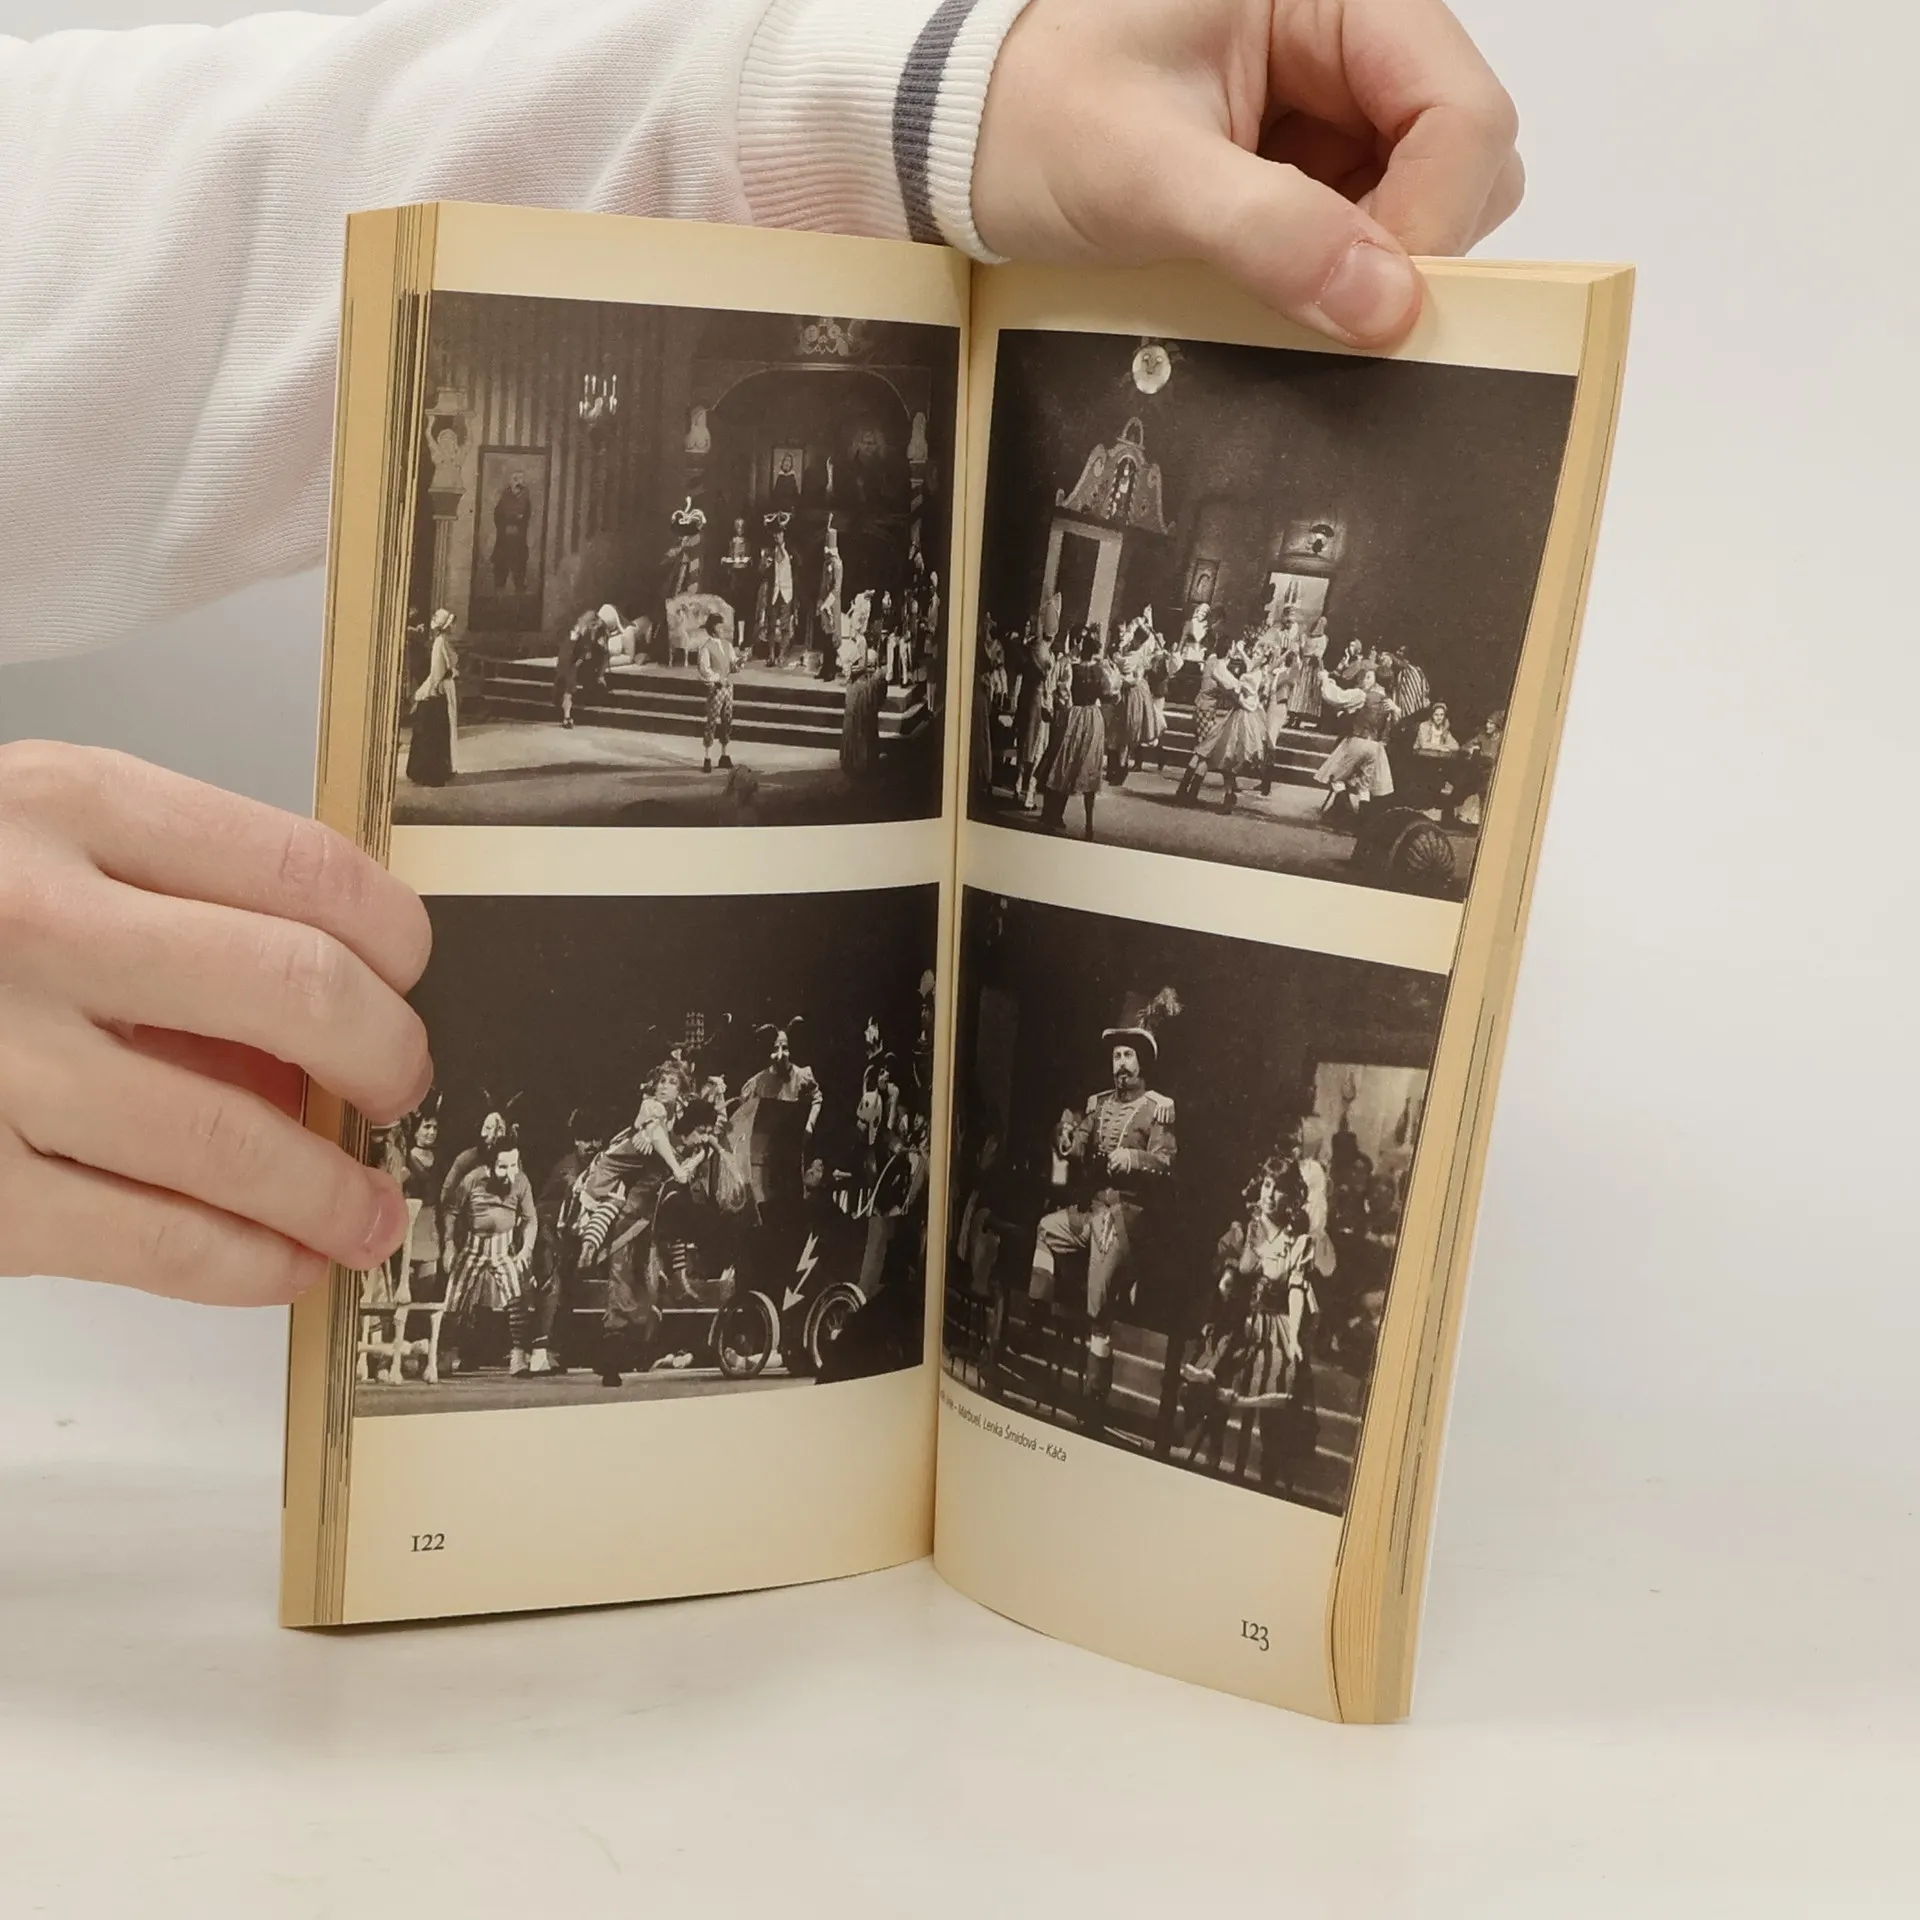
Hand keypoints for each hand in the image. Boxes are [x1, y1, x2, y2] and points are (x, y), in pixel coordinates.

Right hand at [0, 744, 432, 1304]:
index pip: (304, 868)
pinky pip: (155, 1242)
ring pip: (234, 1138)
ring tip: (372, 1208)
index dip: (397, 937)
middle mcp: (31, 925)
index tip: (413, 972)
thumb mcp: (31, 836)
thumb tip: (336, 995)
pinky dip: (251, 1262)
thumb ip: (171, 892)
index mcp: (65, 808)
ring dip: (337, 1188)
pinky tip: (290, 1259)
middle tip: (401, 1084)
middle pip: (298, 993)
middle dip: (389, 1054)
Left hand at [975, 0, 1521, 347]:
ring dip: (1372, 262)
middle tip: (1326, 302)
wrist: (965, 138)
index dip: (1437, 214)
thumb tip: (1389, 306)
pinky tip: (1274, 283)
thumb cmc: (1034, 118)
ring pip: (1426, 196)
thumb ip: (1272, 235)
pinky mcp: (1306, 157)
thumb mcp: (1148, 175)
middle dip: (1409, 242)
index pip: (1460, 105)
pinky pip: (1366, 225)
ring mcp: (1331, 99)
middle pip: (1461, 152)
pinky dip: (1337, 272)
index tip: (1381, 303)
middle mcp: (1347, 32)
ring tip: (1280, 282)